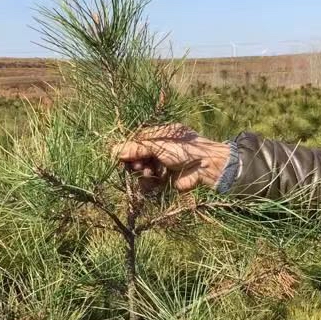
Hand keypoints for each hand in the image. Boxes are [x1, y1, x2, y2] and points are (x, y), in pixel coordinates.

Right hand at [113, 124, 229, 192]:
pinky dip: (148, 183)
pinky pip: (149, 183)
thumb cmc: (185, 149)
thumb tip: (114, 151)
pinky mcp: (165, 180)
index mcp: (159, 136)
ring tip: (146, 172)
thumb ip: (137, 148)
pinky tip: (152, 180)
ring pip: (141, 171)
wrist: (206, 166)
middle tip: (136, 166)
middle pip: (137, 157)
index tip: (120, 156)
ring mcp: (162, 165)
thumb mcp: (159, 145)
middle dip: (134, 162)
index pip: (136, 141)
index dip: (127, 149)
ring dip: (141, 173)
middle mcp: (159, 150)